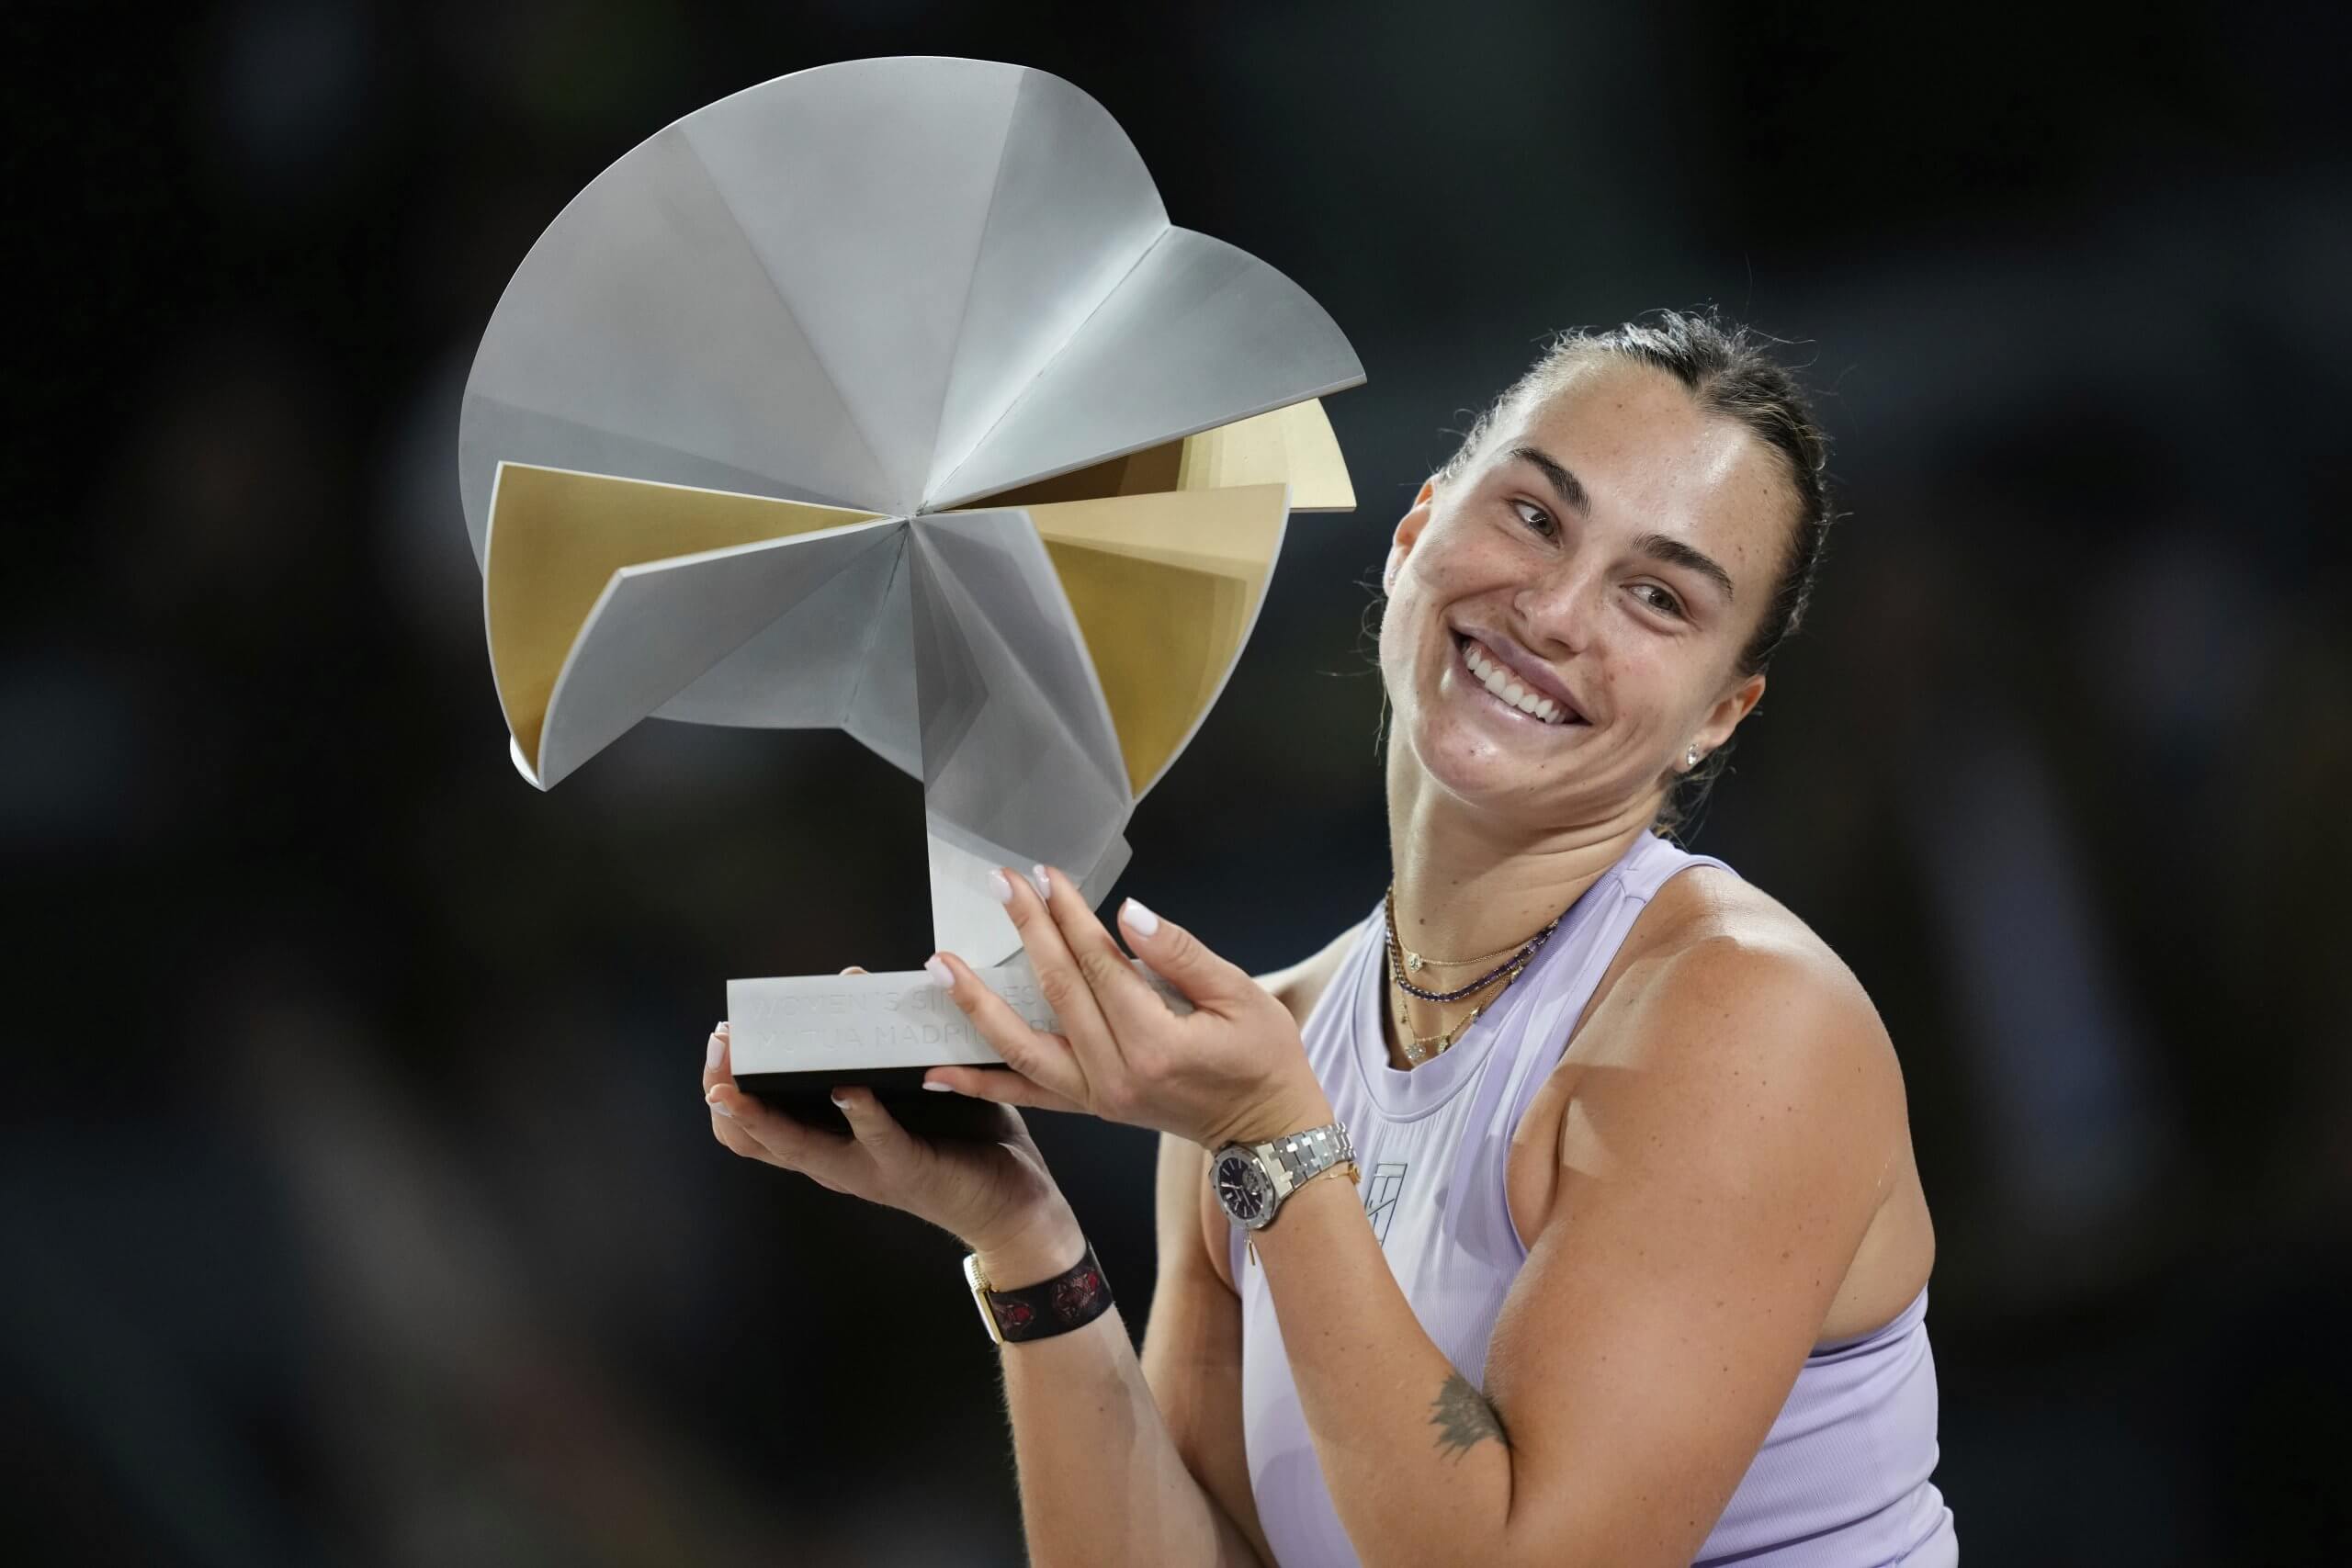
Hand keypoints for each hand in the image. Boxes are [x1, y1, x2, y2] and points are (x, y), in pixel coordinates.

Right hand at [702, 969, 1076, 1259]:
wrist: (1018, 1204)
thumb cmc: (964, 1136)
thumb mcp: (910, 1085)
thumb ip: (880, 1040)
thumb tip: (850, 981)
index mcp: (830, 1141)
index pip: (755, 1126)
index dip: (725, 1086)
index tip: (719, 1041)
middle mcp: (837, 1162)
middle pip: (756, 1139)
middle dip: (727, 1092)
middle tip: (720, 1048)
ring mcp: (868, 1170)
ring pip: (797, 1148)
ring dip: (764, 1114)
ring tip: (739, 1085)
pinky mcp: (908, 1171)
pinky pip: (877, 1141)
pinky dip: (860, 1114)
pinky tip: (848, 1089)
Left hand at [922, 867, 1333, 1150]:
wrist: (1268, 1133)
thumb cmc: (1264, 1059)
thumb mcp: (1242, 995)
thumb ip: (1180, 954)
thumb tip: (1127, 915)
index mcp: (1157, 1043)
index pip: (1100, 966)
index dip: (1071, 917)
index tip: (1048, 876)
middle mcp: (1117, 1074)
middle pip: (1058, 992)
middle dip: (1028, 932)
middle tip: (1001, 884)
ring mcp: (1098, 1096)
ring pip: (1023, 1048)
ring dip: (977, 1005)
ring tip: (941, 966)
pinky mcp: (1091, 1107)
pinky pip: (1027, 1094)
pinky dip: (982, 1082)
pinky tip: (939, 1069)